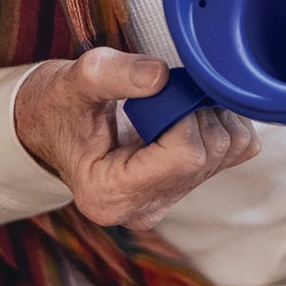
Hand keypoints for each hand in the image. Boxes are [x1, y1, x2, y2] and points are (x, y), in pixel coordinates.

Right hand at [14, 49, 260, 231]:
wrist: (50, 122)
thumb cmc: (57, 106)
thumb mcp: (73, 82)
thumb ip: (112, 75)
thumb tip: (160, 76)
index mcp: (110, 195)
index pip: (184, 155)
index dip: (185, 113)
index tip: (160, 91)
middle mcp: (143, 209)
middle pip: (210, 154)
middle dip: (198, 110)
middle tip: (166, 91)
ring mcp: (167, 201)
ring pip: (228, 150)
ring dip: (211, 114)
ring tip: (172, 102)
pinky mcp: (186, 188)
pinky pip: (235, 152)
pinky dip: (221, 122)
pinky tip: (187, 113)